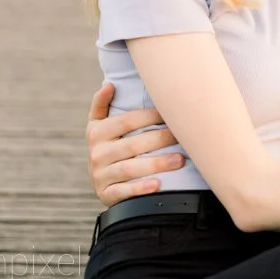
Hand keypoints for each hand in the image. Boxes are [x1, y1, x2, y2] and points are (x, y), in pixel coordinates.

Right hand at [86, 82, 184, 206]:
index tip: (173, 113)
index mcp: (97, 132)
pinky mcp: (106, 194)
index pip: (127, 121)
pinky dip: (141, 188)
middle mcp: (96, 153)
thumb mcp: (99, 125)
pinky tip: (158, 185)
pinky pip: (124, 191)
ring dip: (156, 164)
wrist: (101, 183)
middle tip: (183, 137)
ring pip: (130, 169)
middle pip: (132, 145)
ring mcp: (100, 175)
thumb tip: (109, 84)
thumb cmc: (109, 146)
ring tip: (179, 160)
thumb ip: (101, 105)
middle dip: (160, 140)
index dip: (150, 116)